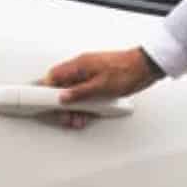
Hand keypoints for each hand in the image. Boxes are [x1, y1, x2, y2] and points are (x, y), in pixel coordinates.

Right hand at [39, 47, 159, 129]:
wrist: (146, 67)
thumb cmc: (127, 70)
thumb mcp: (100, 86)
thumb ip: (79, 93)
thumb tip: (64, 98)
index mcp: (79, 65)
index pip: (53, 77)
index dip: (45, 90)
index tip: (40, 102)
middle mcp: (82, 70)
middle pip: (63, 88)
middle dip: (61, 104)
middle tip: (63, 116)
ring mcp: (90, 77)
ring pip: (74, 94)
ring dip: (74, 108)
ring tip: (75, 120)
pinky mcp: (98, 84)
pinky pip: (85, 96)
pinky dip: (85, 106)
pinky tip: (86, 116)